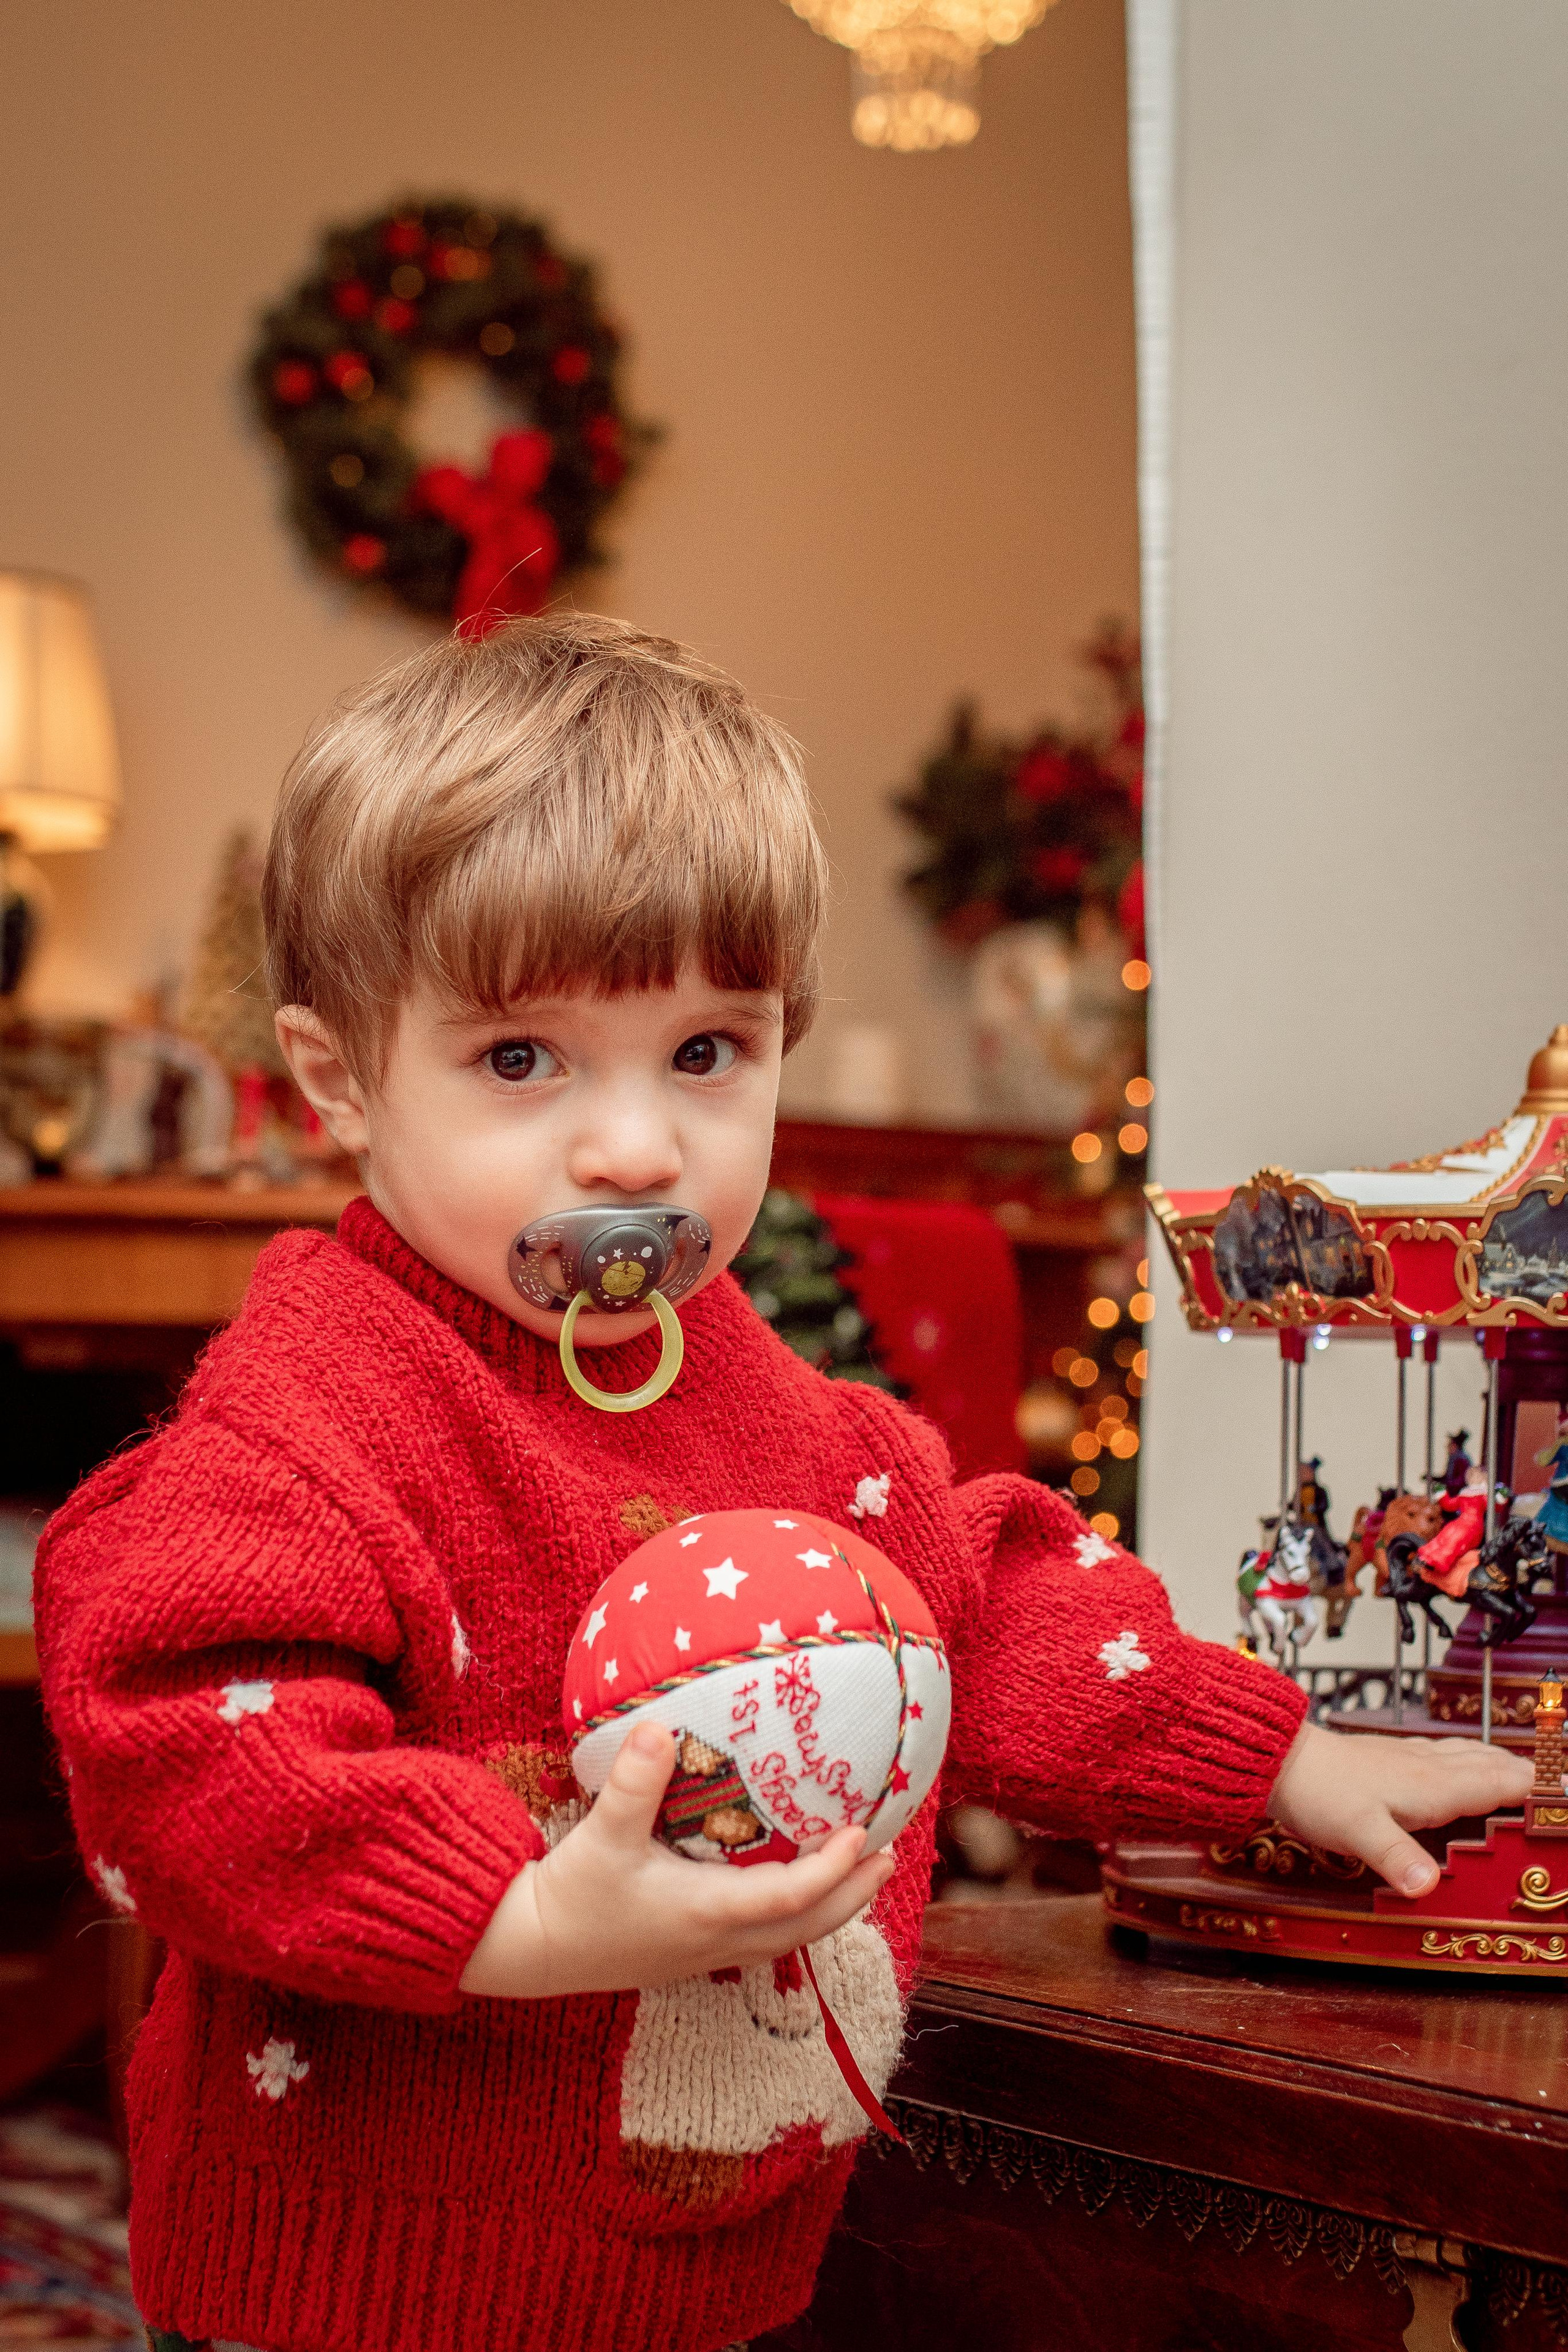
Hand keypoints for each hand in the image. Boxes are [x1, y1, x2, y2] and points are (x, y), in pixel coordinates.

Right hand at [458, 1719, 894, 1997]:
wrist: (530, 1950)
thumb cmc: (570, 1894)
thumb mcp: (601, 1833)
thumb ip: (634, 1782)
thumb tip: (661, 1726)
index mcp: (706, 1911)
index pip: (791, 1896)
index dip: (832, 1869)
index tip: (861, 1833)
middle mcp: (717, 1939)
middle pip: (807, 1926)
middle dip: (852, 1894)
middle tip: (887, 1855)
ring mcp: (705, 1953)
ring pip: (788, 1937)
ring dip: (829, 1907)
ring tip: (857, 1871)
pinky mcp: (691, 1954)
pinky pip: (763, 1938)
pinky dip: (793, 1914)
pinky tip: (792, 1889)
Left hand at [1267, 1720, 1533, 1895]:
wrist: (1280, 1759)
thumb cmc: (1320, 1793)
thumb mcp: (1359, 1834)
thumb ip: (1396, 1859)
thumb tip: (1427, 1888)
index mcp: (1434, 1785)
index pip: (1502, 1782)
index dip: (1538, 1789)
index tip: (1564, 1800)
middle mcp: (1430, 1767)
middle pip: (1494, 1764)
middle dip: (1530, 1774)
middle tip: (1557, 1788)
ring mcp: (1411, 1759)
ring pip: (1470, 1755)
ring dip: (1502, 1763)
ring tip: (1526, 1772)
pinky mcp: (1393, 1758)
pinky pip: (1446, 1755)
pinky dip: (1470, 1759)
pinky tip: (1463, 1763)